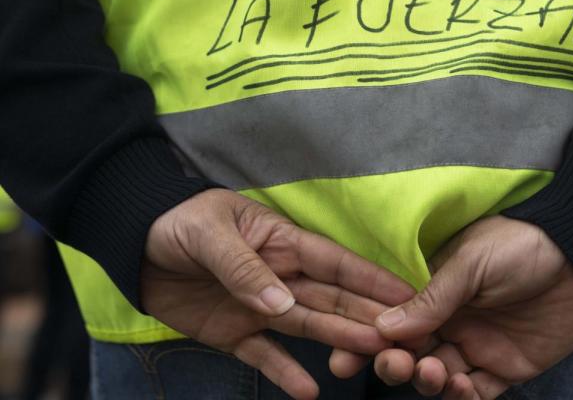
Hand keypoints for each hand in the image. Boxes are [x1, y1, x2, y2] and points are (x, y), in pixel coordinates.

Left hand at [142, 189, 415, 399]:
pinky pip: (264, 355)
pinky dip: (286, 373)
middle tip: (404, 337)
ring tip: (372, 359)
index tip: (409, 295)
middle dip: (368, 317)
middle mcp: (282, 277)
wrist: (132, 243)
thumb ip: (244, 268)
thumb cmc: (178, 221)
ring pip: (309, 327)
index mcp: (283, 243)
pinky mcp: (233, 333)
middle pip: (333, 300)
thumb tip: (281, 303)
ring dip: (339, 343)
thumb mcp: (210, 234)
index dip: (373, 280)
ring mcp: (260, 307)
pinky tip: (310, 392)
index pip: (337, 264)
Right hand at [371, 216, 572, 399]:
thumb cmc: (522, 243)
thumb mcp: (470, 261)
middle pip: (409, 354)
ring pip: (438, 378)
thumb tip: (382, 326)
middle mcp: (451, 321)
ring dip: (428, 382)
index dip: (367, 339)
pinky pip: (478, 394)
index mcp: (434, 290)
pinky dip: (464, 399)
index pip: (392, 320)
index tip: (342, 357)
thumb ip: (431, 297)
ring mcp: (479, 346)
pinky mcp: (508, 367)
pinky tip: (462, 389)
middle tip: (394, 363)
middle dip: (394, 364)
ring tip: (436, 372)